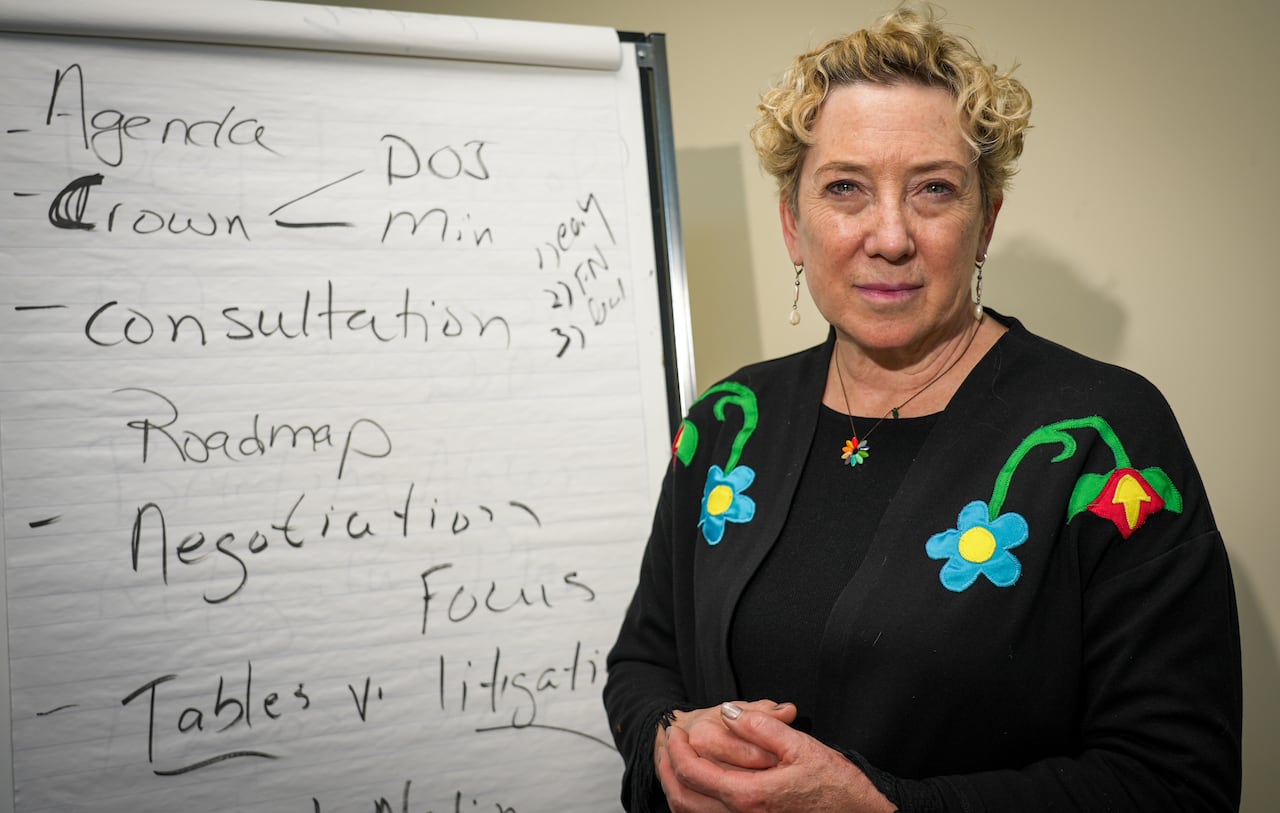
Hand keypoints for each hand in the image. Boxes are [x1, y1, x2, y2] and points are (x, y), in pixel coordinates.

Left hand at [658, 702, 895, 812]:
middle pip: (683, 798)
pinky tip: (699, 786)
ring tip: (675, 762)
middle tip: (667, 745)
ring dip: (676, 787)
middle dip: (667, 769)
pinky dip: (694, 804)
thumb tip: (729, 712)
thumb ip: (761, 726)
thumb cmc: (834, 783)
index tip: (675, 729)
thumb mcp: (801, 746)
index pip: (692, 773)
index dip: (677, 749)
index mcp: (749, 795)